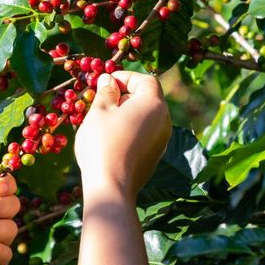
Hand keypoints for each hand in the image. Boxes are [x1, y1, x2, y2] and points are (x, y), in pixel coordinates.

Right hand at [75, 71, 171, 201]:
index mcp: (154, 104)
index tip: (106, 83)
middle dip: (126, 95)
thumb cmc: (103, 144)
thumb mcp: (99, 112)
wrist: (111, 187)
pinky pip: (145, 134)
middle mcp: (164, 120)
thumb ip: (106, 92)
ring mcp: (162, 140)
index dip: (126, 77)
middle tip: (103, 100)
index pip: (146, 80)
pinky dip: (131, 129)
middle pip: (148, 98)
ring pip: (146, 117)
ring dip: (127, 113)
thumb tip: (109, 80)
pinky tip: (112, 138)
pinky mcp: (156, 155)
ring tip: (104, 119)